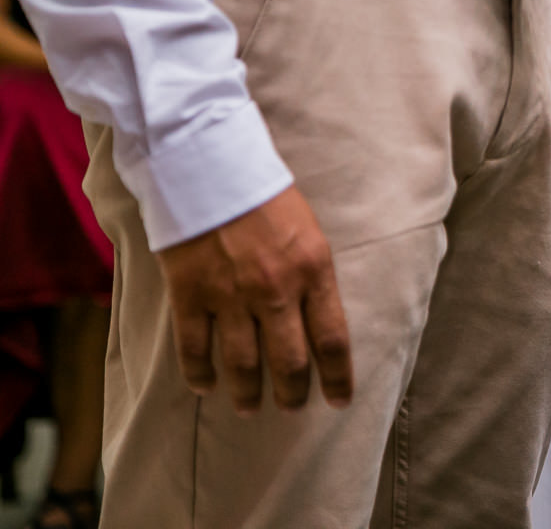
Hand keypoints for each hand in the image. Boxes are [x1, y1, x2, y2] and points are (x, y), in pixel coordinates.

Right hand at [156, 186, 353, 414]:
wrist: (210, 164)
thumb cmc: (267, 196)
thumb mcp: (309, 233)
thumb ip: (314, 277)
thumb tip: (318, 321)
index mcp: (313, 270)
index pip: (332, 339)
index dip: (338, 377)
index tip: (339, 400)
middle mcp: (275, 290)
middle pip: (290, 362)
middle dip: (293, 393)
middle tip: (293, 407)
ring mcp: (230, 295)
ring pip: (243, 364)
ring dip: (249, 393)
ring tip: (252, 407)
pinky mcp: (190, 293)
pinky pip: (195, 348)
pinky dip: (200, 373)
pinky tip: (207, 386)